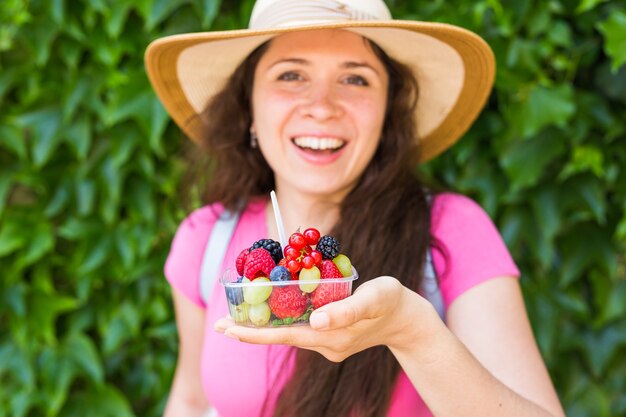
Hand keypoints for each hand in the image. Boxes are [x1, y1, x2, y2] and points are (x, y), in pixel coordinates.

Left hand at [214, 276, 436, 361]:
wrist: (409, 320)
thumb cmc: (393, 302)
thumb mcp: (374, 298)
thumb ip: (346, 309)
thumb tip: (315, 322)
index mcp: (331, 336)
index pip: (285, 335)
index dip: (255, 332)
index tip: (228, 329)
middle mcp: (324, 344)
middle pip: (281, 336)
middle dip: (250, 330)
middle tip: (218, 323)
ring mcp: (327, 342)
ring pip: (290, 332)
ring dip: (265, 324)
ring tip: (237, 316)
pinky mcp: (331, 336)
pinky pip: (302, 328)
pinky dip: (285, 319)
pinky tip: (272, 309)